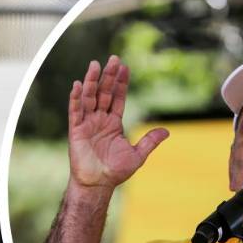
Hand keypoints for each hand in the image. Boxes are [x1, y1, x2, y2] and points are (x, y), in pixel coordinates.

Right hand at [68, 55, 168, 191]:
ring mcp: (87, 123)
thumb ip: (150, 141)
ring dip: (92, 81)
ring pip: (89, 97)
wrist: (98, 184)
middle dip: (108, 76)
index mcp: (114, 123)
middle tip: (113, 58)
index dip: (121, 83)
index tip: (124, 67)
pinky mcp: (76, 130)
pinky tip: (78, 85)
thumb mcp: (137, 155)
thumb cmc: (115, 172)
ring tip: (95, 65)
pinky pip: (75, 111)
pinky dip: (76, 98)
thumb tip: (167, 132)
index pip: (117, 98)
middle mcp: (100, 119)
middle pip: (104, 93)